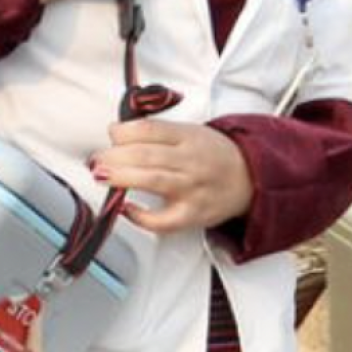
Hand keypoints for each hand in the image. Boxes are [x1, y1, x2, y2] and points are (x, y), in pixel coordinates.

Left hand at [90, 120, 253, 233]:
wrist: (252, 179)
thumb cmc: (215, 156)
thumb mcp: (191, 132)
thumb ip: (156, 132)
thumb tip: (115, 133)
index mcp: (189, 137)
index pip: (150, 130)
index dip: (123, 132)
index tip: (111, 135)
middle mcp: (191, 162)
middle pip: (146, 155)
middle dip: (114, 156)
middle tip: (98, 159)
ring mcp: (192, 190)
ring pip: (153, 181)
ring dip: (121, 177)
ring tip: (102, 175)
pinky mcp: (192, 215)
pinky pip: (163, 221)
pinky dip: (141, 217)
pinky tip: (126, 209)